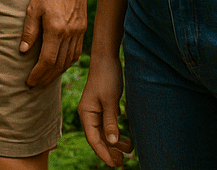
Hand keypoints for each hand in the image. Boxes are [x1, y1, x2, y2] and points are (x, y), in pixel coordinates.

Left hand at [20, 0, 88, 87]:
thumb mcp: (33, 8)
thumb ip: (29, 30)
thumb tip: (23, 51)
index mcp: (56, 29)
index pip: (47, 60)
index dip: (38, 73)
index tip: (30, 82)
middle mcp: (70, 34)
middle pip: (59, 64)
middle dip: (46, 77)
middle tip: (36, 86)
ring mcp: (79, 33)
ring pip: (69, 60)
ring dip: (57, 73)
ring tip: (46, 79)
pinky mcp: (83, 29)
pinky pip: (76, 52)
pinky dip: (67, 63)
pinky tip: (59, 66)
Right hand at [77, 52, 132, 166]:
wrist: (106, 58)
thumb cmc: (106, 77)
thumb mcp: (110, 100)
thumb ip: (110, 122)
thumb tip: (112, 142)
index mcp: (86, 113)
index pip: (93, 139)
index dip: (103, 153)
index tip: (114, 164)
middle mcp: (89, 114)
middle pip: (98, 138)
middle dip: (110, 151)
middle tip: (123, 161)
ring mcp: (96, 110)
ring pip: (105, 132)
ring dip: (115, 142)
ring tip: (129, 149)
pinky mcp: (104, 106)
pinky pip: (108, 124)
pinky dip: (116, 132)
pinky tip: (125, 137)